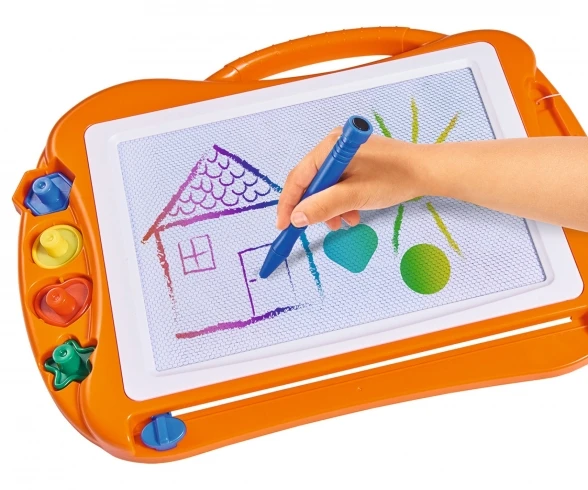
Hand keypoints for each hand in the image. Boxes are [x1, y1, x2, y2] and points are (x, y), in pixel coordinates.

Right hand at [276, 128, 428, 229]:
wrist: (427, 172)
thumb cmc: (394, 178)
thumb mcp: (354, 196)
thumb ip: (323, 207)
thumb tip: (297, 218)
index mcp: (330, 147)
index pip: (298, 177)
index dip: (289, 203)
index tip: (284, 226)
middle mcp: (333, 147)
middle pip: (311, 183)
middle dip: (315, 208)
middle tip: (324, 226)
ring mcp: (344, 155)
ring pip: (325, 187)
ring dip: (330, 208)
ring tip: (345, 222)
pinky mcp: (355, 162)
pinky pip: (338, 185)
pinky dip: (341, 202)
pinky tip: (353, 213)